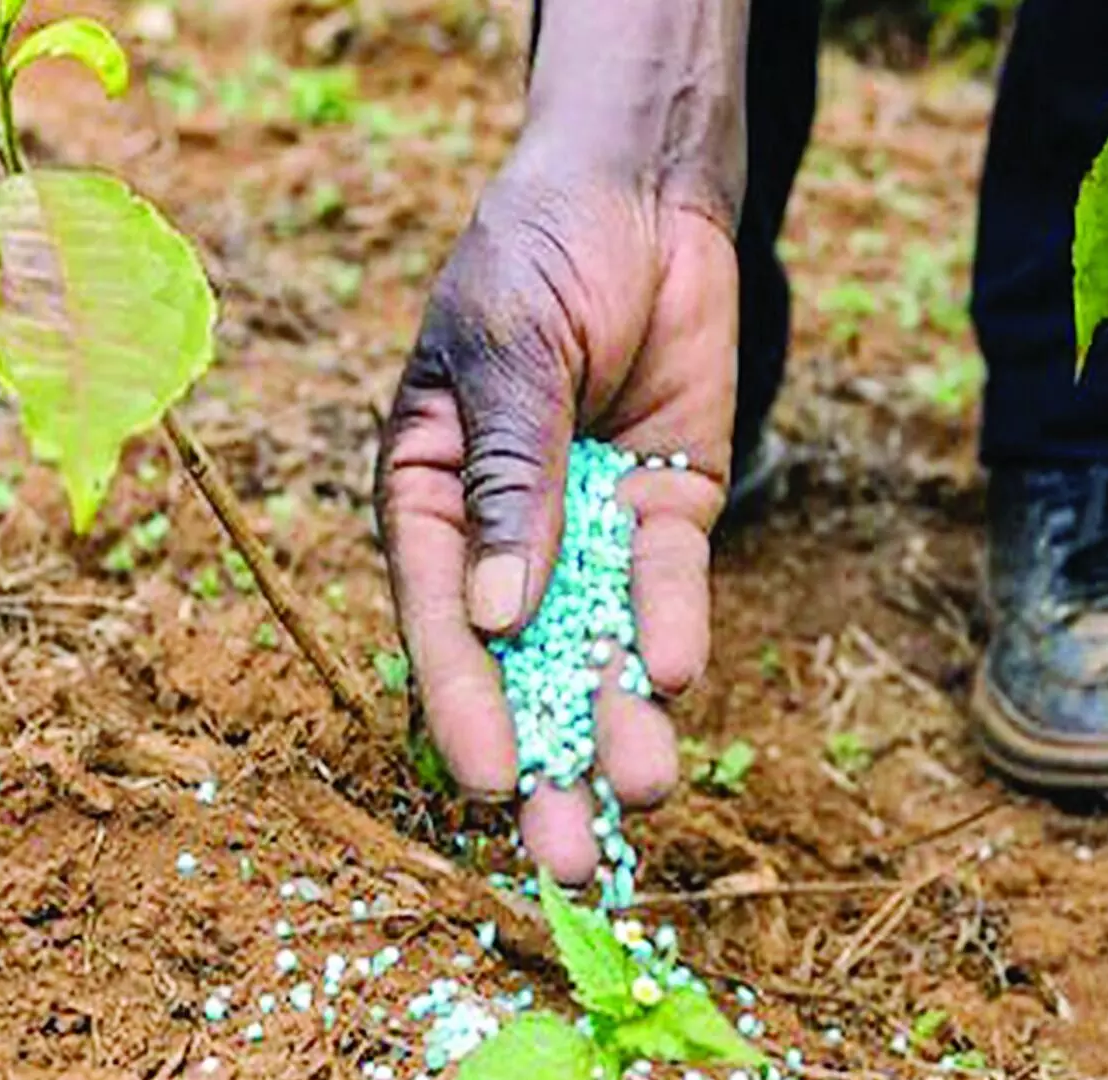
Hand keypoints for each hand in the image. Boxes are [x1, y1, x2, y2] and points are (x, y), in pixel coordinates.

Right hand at [377, 140, 737, 882]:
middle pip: (523, 668)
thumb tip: (496, 616)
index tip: (489, 782)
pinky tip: (675, 675)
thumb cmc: (535, 256)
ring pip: (601, 648)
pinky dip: (673, 627)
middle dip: (549, 762)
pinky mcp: (664, 516)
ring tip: (642, 791)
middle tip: (573, 858)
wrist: (638, 192)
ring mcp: (590, 534)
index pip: (439, 620)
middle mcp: (508, 539)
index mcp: (432, 502)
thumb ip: (506, 481)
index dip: (463, 704)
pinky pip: (669, 585)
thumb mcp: (506, 355)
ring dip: (619, 721)